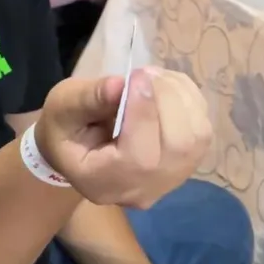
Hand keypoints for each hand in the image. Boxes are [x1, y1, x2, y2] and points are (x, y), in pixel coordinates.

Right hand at [36, 68, 210, 208]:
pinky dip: (190, 101)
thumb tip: (120, 85)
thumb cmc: (64, 130)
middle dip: (167, 100)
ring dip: (181, 97)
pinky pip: (202, 132)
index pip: (138, 155)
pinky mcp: (186, 166)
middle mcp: (142, 190)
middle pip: (176, 147)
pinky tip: (166, 87)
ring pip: (196, 138)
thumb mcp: (61, 109)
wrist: (77, 152)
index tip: (136, 75)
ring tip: (155, 77)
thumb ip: (87, 99)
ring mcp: (169, 182)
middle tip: (145, 73)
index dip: (144, 113)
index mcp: (102, 182)